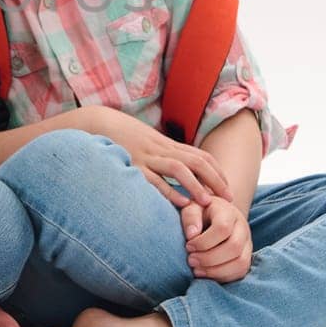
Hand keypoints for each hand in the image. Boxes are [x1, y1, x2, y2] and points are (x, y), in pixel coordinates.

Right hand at [78, 105, 233, 207]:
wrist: (96, 122)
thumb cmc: (121, 136)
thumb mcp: (146, 143)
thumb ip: (161, 155)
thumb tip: (177, 171)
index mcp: (166, 145)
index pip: (200, 156)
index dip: (217, 171)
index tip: (227, 187)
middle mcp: (161, 149)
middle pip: (196, 162)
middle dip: (215, 180)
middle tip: (229, 198)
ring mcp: (147, 157)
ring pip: (179, 169)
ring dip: (197, 185)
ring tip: (209, 202)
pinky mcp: (132, 165)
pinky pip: (154, 179)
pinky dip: (169, 191)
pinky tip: (181, 204)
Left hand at [183, 195, 251, 282]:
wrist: (216, 217)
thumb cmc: (201, 213)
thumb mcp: (192, 208)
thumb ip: (190, 217)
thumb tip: (191, 235)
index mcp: (229, 213)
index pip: (223, 228)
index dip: (204, 241)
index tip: (188, 246)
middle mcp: (243, 229)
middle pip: (234, 247)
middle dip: (209, 258)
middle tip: (191, 260)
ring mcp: (247, 245)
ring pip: (241, 263)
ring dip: (216, 271)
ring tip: (196, 270)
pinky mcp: (246, 258)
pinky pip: (240, 273)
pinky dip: (222, 277)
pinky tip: (206, 274)